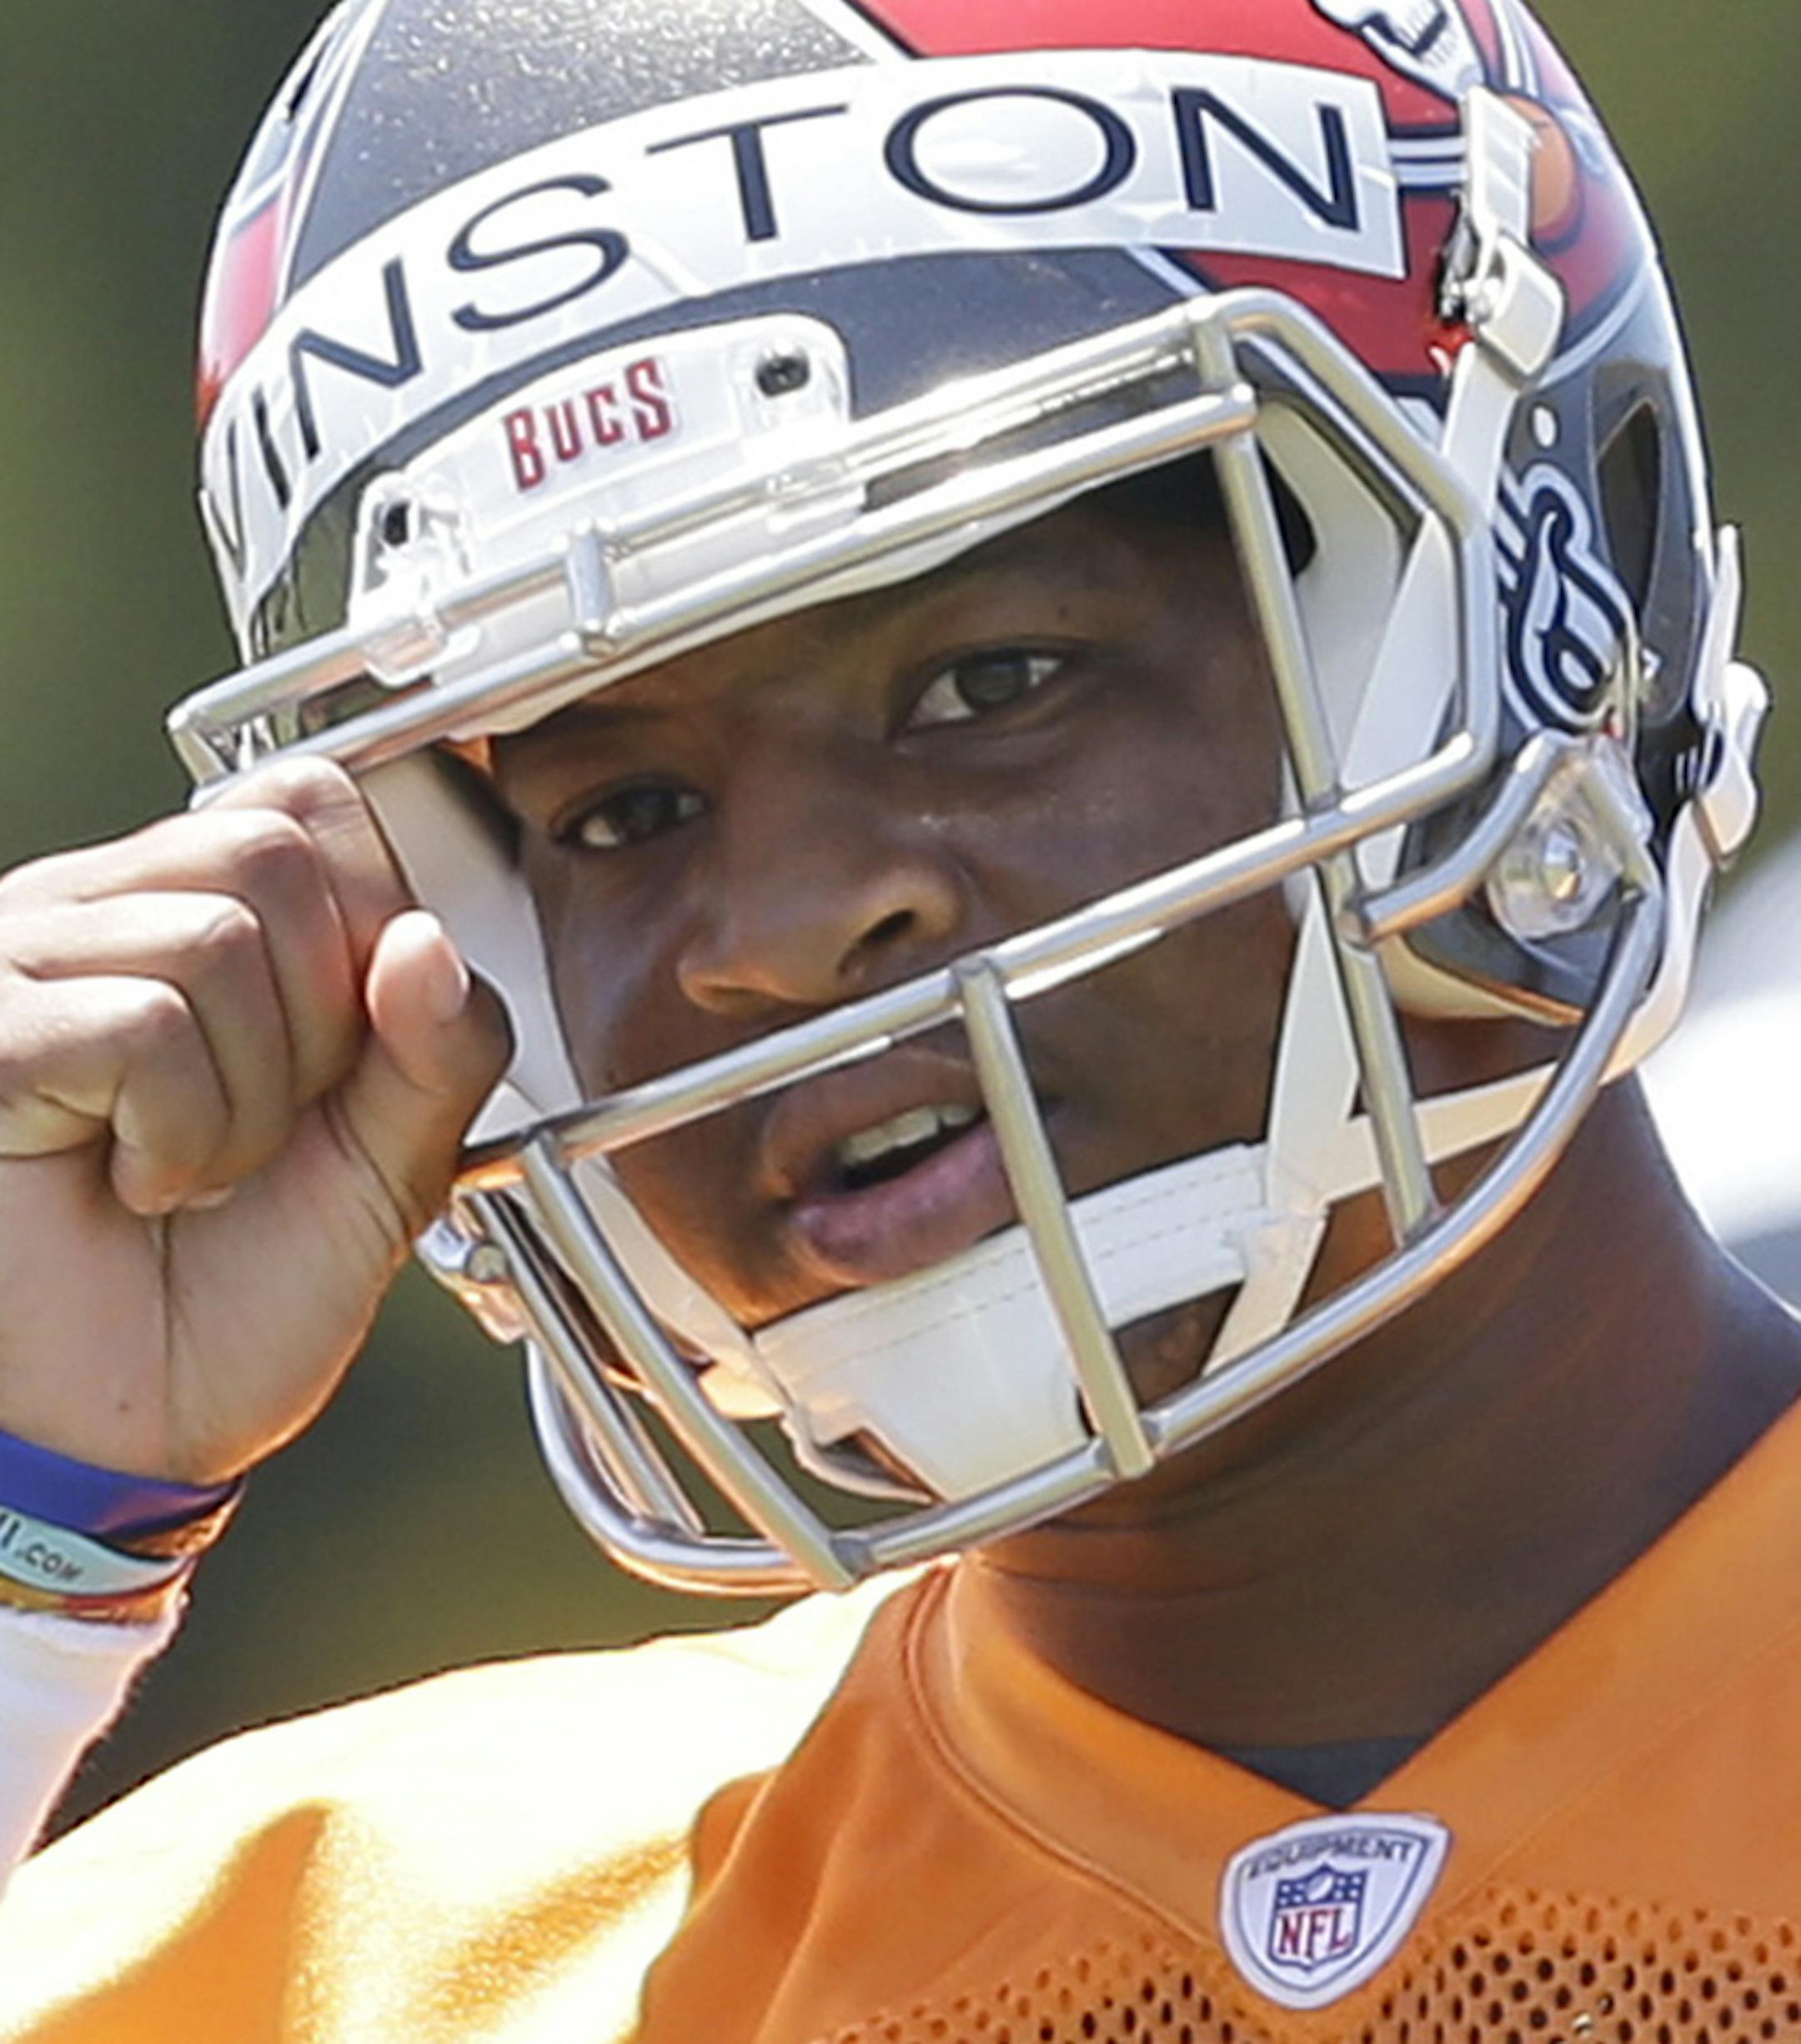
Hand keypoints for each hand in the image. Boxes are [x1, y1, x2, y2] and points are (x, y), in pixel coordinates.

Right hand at [0, 759, 509, 1482]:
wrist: (121, 1437)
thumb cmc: (233, 1300)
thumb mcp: (392, 1167)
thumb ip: (441, 1050)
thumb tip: (427, 941)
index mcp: (189, 916)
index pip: (307, 803)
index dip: (370, 921)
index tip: (346, 1054)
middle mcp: (95, 915)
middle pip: (271, 852)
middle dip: (320, 1020)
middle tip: (266, 1124)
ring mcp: (20, 967)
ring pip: (213, 935)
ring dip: (247, 1097)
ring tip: (192, 1168)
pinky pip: (142, 1028)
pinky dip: (179, 1134)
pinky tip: (134, 1185)